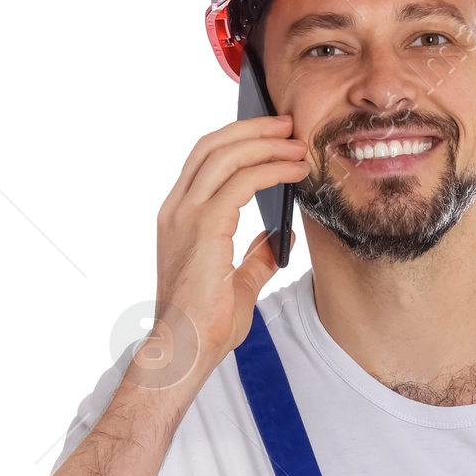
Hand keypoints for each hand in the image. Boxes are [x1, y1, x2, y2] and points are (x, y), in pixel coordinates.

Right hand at [151, 114, 309, 372]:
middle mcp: (177, 209)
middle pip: (213, 146)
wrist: (186, 350)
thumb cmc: (206, 325)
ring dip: (266, 143)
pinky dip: (270, 169)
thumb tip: (279, 237)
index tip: (273, 134)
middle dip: (254, 129)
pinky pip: (241, 182)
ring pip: (226, 155)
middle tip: (289, 124)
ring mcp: (186, 216)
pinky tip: (295, 170)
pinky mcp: (203, 227)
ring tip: (298, 143)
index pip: (206, 160)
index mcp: (180, 217)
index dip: (239, 140)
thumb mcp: (239, 284)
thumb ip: (256, 256)